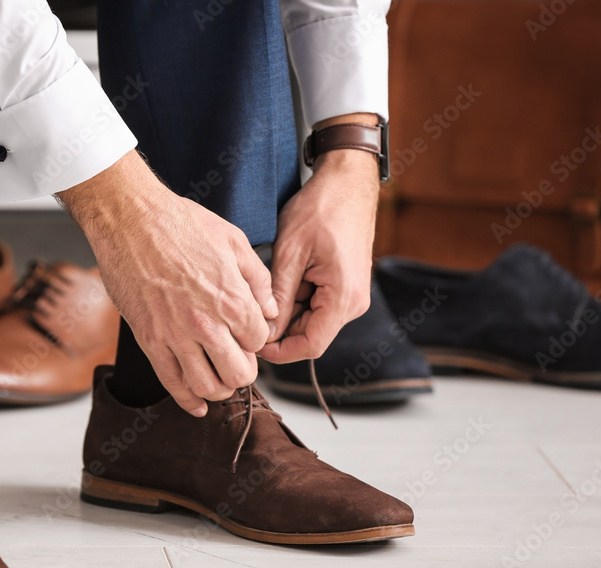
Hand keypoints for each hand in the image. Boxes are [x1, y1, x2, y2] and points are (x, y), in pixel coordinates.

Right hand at [58, 150, 276, 415]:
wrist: (130, 220)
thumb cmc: (179, 223)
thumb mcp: (234, 240)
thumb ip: (258, 280)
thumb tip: (269, 310)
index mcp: (231, 298)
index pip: (259, 342)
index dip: (256, 340)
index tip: (247, 334)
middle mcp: (206, 323)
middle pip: (239, 372)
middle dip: (243, 371)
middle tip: (237, 362)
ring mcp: (175, 335)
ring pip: (207, 385)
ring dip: (219, 389)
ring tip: (220, 380)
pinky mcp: (149, 340)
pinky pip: (172, 382)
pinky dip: (188, 401)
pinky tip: (197, 405)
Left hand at [259, 126, 380, 363]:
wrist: (346, 182)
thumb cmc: (322, 208)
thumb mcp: (290, 252)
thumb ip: (277, 295)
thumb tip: (263, 329)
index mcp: (343, 298)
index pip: (310, 346)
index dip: (279, 351)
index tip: (253, 344)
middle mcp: (352, 303)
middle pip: (309, 335)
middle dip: (279, 329)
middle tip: (248, 314)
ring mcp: (349, 295)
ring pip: (310, 321)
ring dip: (286, 311)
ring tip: (264, 287)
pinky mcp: (343, 286)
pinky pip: (315, 305)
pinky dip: (295, 298)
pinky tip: (280, 278)